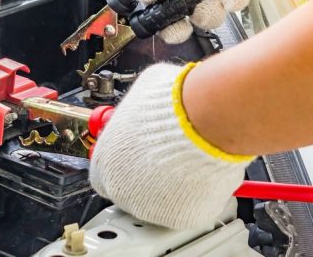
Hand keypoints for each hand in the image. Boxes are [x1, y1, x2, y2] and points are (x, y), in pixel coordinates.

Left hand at [89, 63, 253, 228]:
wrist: (208, 120)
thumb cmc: (174, 104)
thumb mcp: (141, 95)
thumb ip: (135, 112)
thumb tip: (143, 107)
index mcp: (106, 160)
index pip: (104, 174)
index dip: (123, 164)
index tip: (137, 157)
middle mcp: (123, 188)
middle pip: (131, 190)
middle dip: (148, 175)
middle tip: (168, 158)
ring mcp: (151, 207)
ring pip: (160, 201)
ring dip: (171, 186)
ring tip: (188, 160)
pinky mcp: (181, 217)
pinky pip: (187, 208)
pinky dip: (196, 195)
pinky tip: (201, 173)